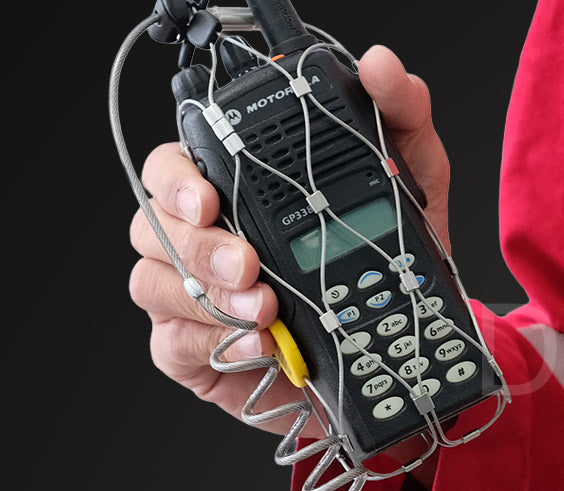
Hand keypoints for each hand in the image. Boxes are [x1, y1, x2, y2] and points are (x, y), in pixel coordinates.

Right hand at [128, 45, 451, 436]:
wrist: (397, 348)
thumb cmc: (384, 259)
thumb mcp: (410, 181)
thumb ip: (400, 114)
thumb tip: (380, 66)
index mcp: (230, 187)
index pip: (173, 166)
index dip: (178, 180)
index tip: (210, 199)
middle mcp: (198, 236)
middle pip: (153, 224)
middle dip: (196, 245)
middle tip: (247, 264)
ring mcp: (188, 294)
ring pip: (153, 283)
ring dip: (209, 298)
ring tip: (266, 311)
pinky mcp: (190, 350)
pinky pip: (173, 344)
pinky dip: (216, 345)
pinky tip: (259, 344)